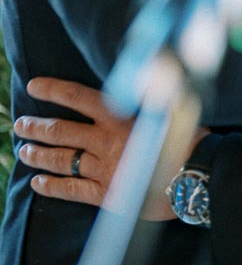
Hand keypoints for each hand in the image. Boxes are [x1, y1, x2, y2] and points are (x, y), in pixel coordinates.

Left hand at [16, 79, 207, 220]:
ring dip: (38, 154)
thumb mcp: (168, 106)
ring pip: (60, 159)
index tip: (34, 87)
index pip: (77, 97)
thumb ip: (147, 92)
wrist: (197, 176)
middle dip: (36, 127)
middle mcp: (106, 140)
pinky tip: (38, 183)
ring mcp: (103, 169)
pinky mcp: (106, 195)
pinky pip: (70, 189)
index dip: (52, 90)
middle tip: (21, 125)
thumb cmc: (187, 139)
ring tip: (24, 151)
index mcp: (119, 116)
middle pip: (60, 131)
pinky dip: (51, 186)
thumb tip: (146, 69)